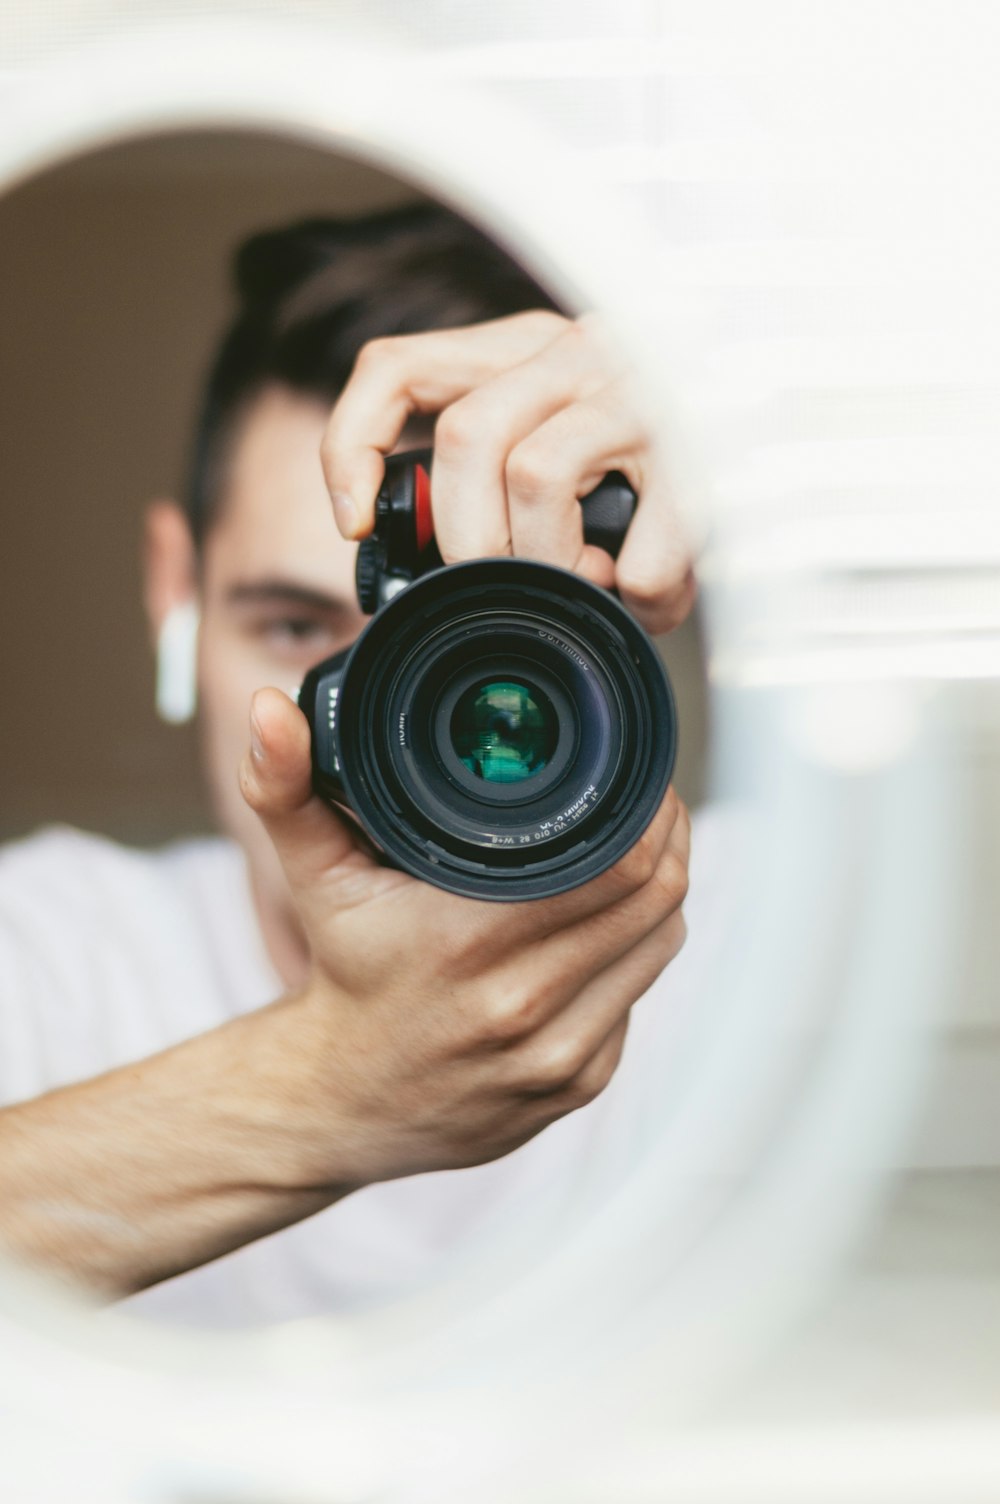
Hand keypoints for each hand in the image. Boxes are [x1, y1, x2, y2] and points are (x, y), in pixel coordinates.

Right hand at [240, 687, 688, 1186]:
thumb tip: (267, 709)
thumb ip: (285, 786)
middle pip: (652, 900)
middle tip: (650, 800)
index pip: (614, 865)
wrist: (342, 1101)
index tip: (638, 774)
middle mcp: (521, 1005)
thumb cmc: (344, 974)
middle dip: (666, 839)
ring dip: (662, 892)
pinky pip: (638, 997)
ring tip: (641, 852)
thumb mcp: (312, 876)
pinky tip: (608, 926)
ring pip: (657, 946)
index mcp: (468, 943)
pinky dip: (634, 954)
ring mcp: (556, 1054)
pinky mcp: (578, 1085)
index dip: (645, 810)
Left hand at [320, 311, 695, 634]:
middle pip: (466, 437)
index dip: (356, 446)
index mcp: (524, 349)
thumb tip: (419, 555)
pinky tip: (646, 590)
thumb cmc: (659, 455)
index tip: (356, 521)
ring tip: (580, 581)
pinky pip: (637, 544)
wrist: (790, 417)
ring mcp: (641, 392)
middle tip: (495, 582)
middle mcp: (577, 351)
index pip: (399, 367)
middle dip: (464, 538)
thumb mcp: (562, 436)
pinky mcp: (699, 449)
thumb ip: (490, 474)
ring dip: (543, 556)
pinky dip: (634, 591)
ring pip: (535, 473)